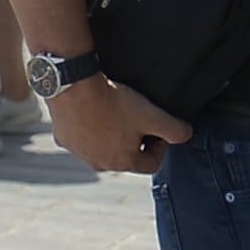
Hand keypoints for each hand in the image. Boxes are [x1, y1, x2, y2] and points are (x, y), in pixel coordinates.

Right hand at [44, 64, 189, 173]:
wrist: (74, 86)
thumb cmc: (114, 102)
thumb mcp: (152, 115)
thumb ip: (176, 130)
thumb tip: (186, 134)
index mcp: (123, 163)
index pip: (151, 164)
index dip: (160, 145)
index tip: (156, 127)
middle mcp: (99, 164)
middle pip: (125, 157)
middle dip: (134, 140)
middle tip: (134, 117)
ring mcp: (78, 153)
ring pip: (101, 147)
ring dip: (111, 134)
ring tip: (113, 111)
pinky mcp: (63, 139)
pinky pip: (81, 137)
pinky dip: (88, 127)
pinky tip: (92, 109)